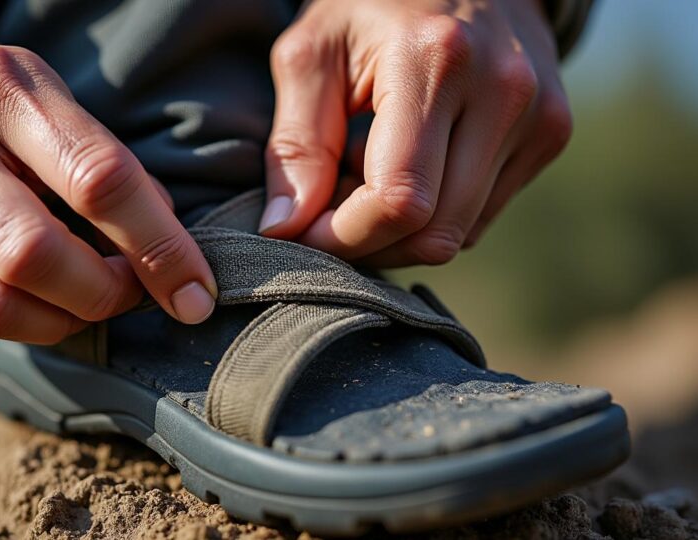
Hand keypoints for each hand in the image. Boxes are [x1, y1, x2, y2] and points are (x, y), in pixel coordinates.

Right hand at [0, 46, 216, 352]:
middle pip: (35, 256)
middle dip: (104, 293)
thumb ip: (114, 172)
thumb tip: (171, 260)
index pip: (99, 181)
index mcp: (1, 91)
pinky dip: (16, 331)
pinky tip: (29, 300)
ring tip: (84, 300)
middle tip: (128, 291)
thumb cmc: (6, 117)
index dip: (161, 248)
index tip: (196, 292)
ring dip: (63, 323)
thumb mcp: (59, 109)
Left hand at [261, 0, 572, 265]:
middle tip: (328, 209)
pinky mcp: (550, 133)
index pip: (399, 200)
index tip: (304, 230)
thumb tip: (285, 229)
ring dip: (399, 231)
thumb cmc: (371, 6)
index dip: (345, 236)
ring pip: (458, 233)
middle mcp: (503, 90)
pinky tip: (407, 168)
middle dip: (369, 242)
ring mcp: (538, 114)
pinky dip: (434, 213)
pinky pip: (480, 216)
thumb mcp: (312, 55)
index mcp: (436, 60)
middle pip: (434, 232)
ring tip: (365, 176)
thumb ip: (296, 145)